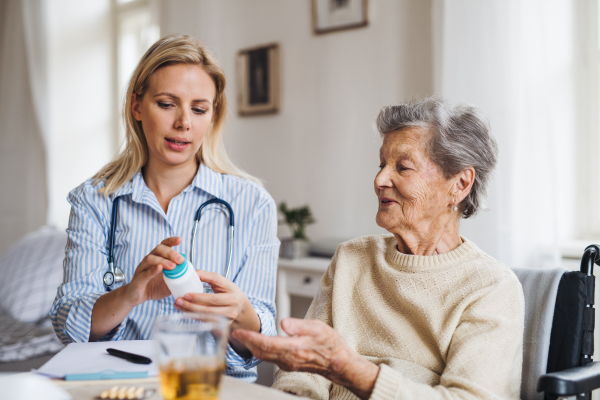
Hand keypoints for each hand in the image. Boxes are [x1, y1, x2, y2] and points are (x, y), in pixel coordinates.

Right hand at [123, 237, 182, 305]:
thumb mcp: (169, 280)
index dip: (171, 241)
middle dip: (170, 253)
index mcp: (157, 257)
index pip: (164, 245)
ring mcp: (142, 268)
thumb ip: (179, 275)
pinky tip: (159, 269)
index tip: (180, 240)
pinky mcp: (138, 279)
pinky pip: (145, 273)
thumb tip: (193, 273)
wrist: (137, 297)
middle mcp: (149, 260)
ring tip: (173, 267)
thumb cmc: (154, 286)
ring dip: (163, 261)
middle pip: (158, 249)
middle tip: (180, 260)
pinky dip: (152, 270)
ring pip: (151, 259)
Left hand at [174, 270, 258, 331]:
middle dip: (192, 305)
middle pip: (209, 307)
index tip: (187, 294)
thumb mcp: (222, 282)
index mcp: (232, 294)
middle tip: (179, 300)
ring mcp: (228, 317)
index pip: (214, 297)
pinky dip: (194, 316)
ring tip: (179, 305)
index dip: (199, 296)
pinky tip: (185, 311)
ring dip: (190, 311)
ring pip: (206, 316)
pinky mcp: (222, 325)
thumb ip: (209, 276)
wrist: (240, 306)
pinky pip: (205, 321)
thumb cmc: (228, 291)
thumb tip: (194, 273)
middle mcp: (232, 307)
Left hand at [232, 318, 378, 399]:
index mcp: (293, 349)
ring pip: (264, 356)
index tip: (239, 331)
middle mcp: (287, 359)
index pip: (266, 343)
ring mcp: (287, 363)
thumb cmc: (330, 345)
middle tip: (233, 332)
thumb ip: (299, 326)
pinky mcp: (289, 364)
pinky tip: (258, 344)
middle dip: (246, 342)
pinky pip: (270, 358)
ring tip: (242, 337)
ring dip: (252, 347)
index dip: (250, 338)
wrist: (339, 364)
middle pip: (261, 352)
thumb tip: (283, 323)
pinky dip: (260, 350)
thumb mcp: (318, 328)